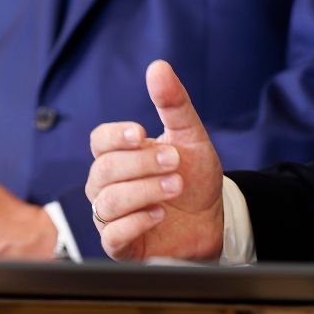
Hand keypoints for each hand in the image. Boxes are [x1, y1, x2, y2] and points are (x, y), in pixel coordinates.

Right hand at [84, 60, 223, 261]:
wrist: (214, 219)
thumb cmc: (195, 176)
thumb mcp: (190, 136)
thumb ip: (173, 103)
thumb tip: (158, 67)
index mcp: (119, 155)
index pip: (99, 141)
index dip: (115, 137)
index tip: (141, 133)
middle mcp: (108, 185)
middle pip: (103, 170)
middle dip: (142, 164)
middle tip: (175, 162)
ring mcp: (112, 216)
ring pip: (107, 202)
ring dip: (144, 191)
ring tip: (176, 186)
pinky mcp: (122, 246)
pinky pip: (112, 236)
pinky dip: (135, 223)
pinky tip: (159, 213)